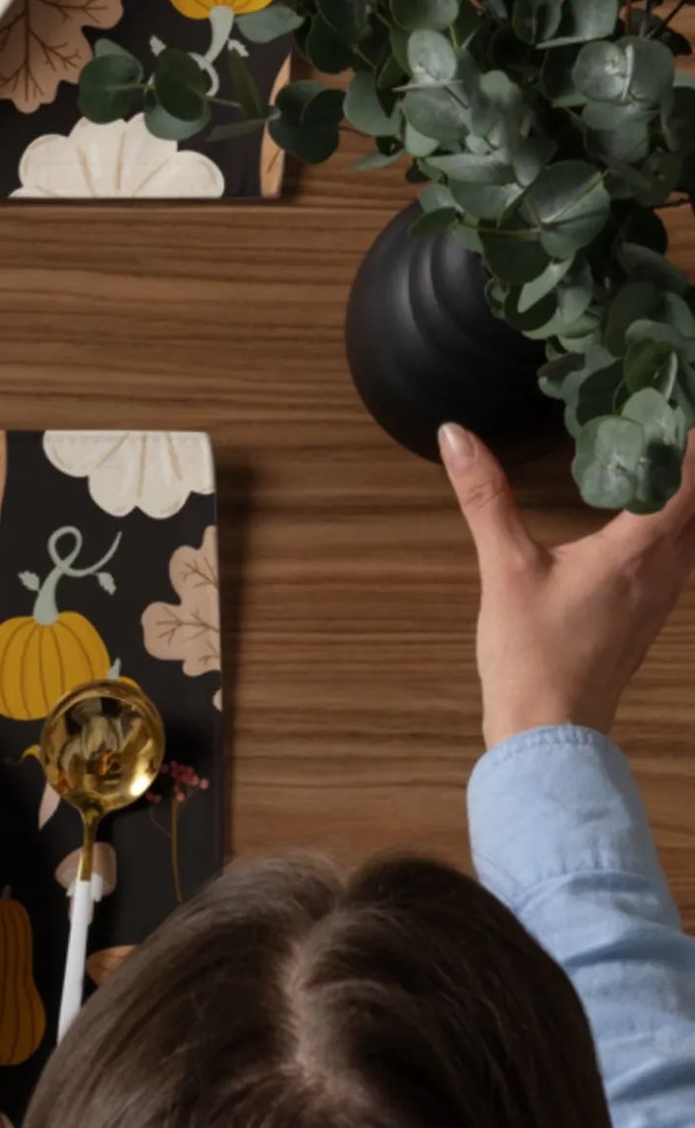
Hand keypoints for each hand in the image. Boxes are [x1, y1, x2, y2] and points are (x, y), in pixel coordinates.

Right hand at [440, 424, 694, 747]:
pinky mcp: (649, 614)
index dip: (688, 434)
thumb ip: (485, 499)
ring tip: (659, 454)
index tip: (672, 395)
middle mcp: (667, 567)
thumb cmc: (532, 656)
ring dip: (686, 490)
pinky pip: (680, 552)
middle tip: (663, 417)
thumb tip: (456, 435)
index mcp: (640, 548)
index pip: (690, 473)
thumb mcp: (504, 570)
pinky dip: (675, 521)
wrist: (549, 732)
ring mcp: (664, 593)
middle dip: (689, 458)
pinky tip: (643, 516)